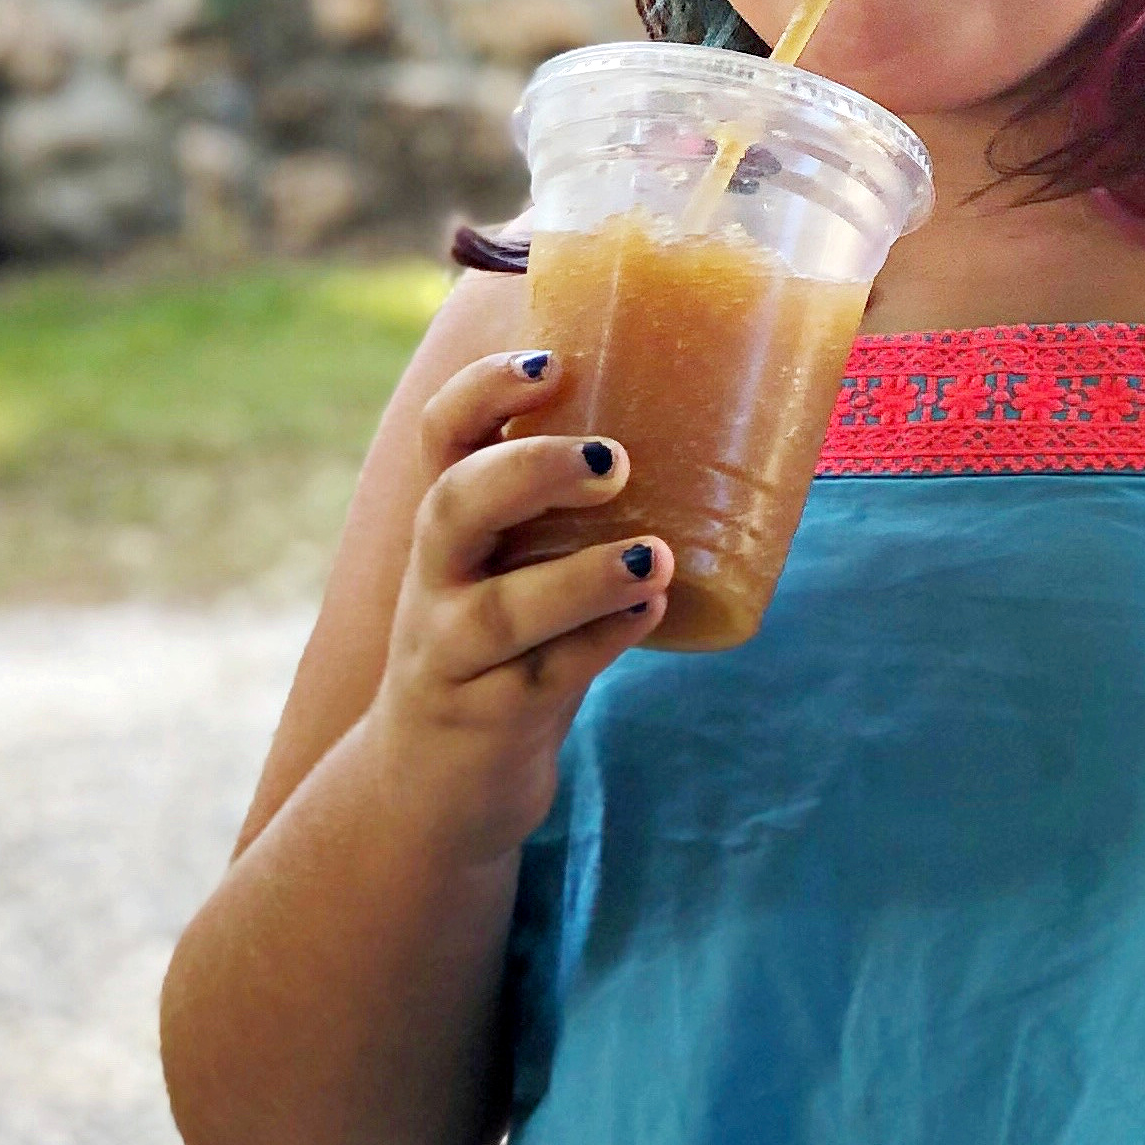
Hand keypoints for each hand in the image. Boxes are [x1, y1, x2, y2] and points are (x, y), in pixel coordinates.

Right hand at [367, 348, 665, 863]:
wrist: (433, 781)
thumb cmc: (503, 641)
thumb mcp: (512, 565)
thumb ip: (571, 511)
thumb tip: (711, 423)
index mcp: (449, 523)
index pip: (444, 436)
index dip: (484, 391)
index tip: (550, 363)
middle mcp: (436, 580)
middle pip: (453, 506)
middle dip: (529, 471)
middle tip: (613, 459)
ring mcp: (453, 654)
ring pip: (497, 609)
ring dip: (579, 578)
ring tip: (653, 557)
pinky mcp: (487, 719)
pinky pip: (543, 679)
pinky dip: (600, 644)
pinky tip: (650, 615)